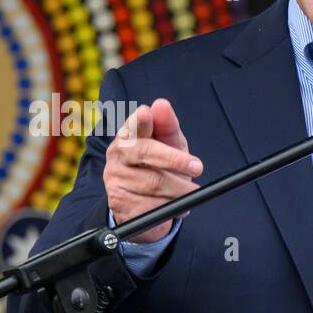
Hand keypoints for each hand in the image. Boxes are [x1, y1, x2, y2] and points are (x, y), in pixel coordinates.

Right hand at [104, 98, 202, 243]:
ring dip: (179, 190)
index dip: (139, 120)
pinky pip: (151, 206)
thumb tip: (161, 105)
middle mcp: (117, 154)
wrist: (146, 204)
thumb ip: (168, 126)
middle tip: (198, 167)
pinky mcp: (119, 203)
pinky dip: (170, 208)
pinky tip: (175, 206)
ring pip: (153, 184)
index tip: (146, 113)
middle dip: (174, 160)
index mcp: (128, 135)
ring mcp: (115, 179)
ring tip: (191, 192)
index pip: (133, 124)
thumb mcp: (169, 145)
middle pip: (144, 152)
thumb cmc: (160, 167)